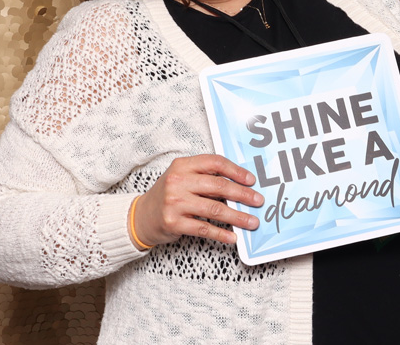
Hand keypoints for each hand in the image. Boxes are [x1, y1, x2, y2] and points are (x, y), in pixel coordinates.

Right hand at [132, 154, 263, 245]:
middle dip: (242, 195)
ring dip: (237, 217)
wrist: (142, 216)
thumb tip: (240, 185)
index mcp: (182, 165)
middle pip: (218, 186)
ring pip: (214, 209)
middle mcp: (177, 181)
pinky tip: (233, 237)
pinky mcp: (174, 222)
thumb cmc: (168, 195)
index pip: (214, 162)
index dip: (235, 171)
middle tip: (257, 201)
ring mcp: (174, 202)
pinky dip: (221, 234)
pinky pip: (204, 228)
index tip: (251, 180)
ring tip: (252, 222)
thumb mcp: (182, 178)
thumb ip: (205, 177)